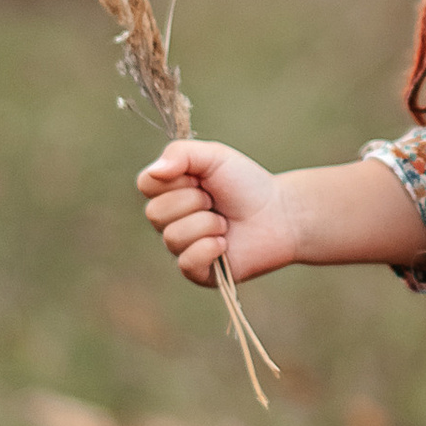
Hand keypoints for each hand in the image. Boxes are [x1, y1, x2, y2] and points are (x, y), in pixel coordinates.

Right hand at [137, 137, 300, 286]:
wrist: (279, 214)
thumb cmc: (246, 184)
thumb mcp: (214, 157)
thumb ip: (181, 154)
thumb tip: (155, 170)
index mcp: (169, 191)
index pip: (146, 184)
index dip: (175, 179)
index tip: (200, 178)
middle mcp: (170, 220)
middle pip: (155, 213)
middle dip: (194, 201)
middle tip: (216, 201)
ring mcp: (181, 247)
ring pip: (172, 237)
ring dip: (207, 224)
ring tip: (226, 222)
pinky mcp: (197, 271)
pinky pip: (186, 262)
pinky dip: (209, 249)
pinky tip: (225, 243)